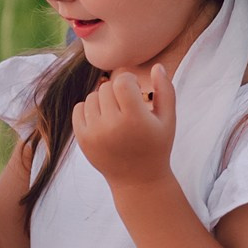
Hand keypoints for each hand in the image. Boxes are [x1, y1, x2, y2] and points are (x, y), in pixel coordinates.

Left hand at [72, 64, 176, 189]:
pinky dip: (89, 109)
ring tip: (115, 113)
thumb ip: (165, 90)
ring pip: (92, 97)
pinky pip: (79, 109)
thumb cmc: (156, 147)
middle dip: (117, 91)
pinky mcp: (82, 139)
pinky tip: (103, 119)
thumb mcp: (168, 120)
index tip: (135, 91)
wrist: (137, 180)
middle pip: (106, 88)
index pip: (121, 82)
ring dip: (103, 100)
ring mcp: (94, 133)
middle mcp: (112, 125)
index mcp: (135, 119)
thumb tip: (156, 66)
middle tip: (127, 105)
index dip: (129, 81)